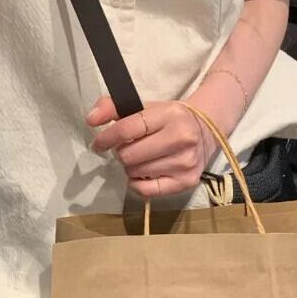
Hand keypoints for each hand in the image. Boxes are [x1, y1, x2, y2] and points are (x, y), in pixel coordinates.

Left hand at [87, 97, 216, 197]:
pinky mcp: (186, 182)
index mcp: (170, 115)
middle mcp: (181, 138)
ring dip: (130, 167)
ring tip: (140, 158)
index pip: (128, 129)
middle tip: (127, 149)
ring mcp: (185, 162)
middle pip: (129, 155)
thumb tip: (91, 119)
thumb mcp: (145, 107)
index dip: (106, 138)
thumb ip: (114, 108)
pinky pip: (146, 190)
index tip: (98, 143)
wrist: (206, 131)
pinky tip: (143, 173)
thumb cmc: (169, 119)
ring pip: (136, 172)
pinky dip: (137, 183)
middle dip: (121, 153)